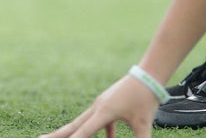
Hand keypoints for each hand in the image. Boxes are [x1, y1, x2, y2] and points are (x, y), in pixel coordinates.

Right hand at [41, 75, 157, 137]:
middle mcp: (97, 107)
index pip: (83, 132)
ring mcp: (101, 104)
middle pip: (73, 125)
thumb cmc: (146, 98)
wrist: (148, 75)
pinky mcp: (108, 103)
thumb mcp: (144, 124)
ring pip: (82, 121)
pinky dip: (102, 131)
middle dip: (57, 134)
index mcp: (104, 112)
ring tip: (57, 137)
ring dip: (71, 131)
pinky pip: (99, 120)